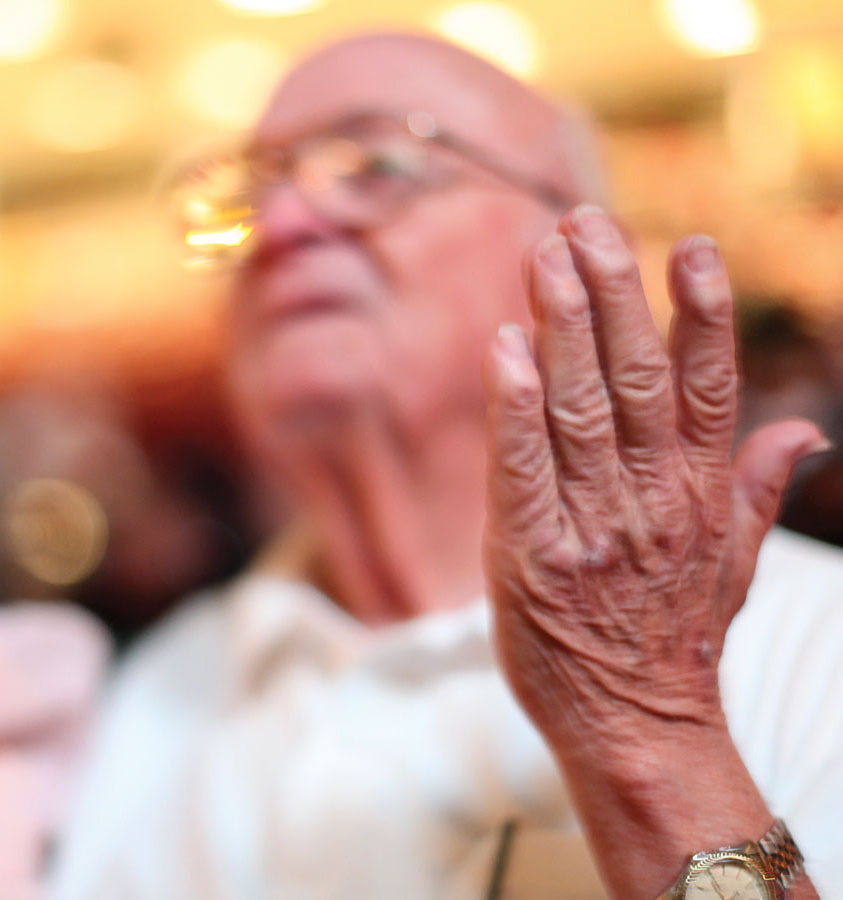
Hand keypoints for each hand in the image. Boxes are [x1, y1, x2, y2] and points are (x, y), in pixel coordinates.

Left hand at [482, 204, 825, 747]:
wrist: (636, 729)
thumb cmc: (673, 636)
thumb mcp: (736, 565)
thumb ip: (759, 489)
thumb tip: (805, 432)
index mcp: (699, 495)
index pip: (707, 387)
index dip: (702, 313)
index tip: (691, 245)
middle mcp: (650, 500)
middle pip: (634, 378)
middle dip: (614, 292)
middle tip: (590, 220)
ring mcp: (589, 527)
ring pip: (578, 408)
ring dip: (563, 325)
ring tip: (548, 254)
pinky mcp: (529, 556)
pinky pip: (522, 469)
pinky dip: (514, 406)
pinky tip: (506, 346)